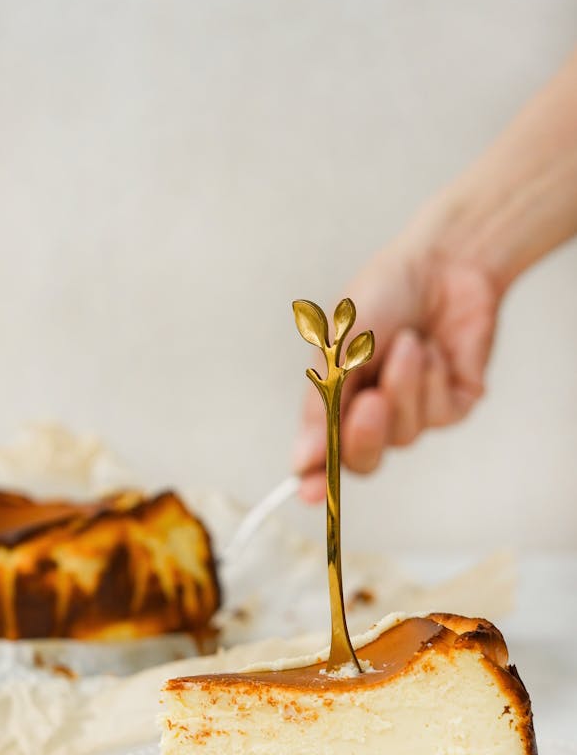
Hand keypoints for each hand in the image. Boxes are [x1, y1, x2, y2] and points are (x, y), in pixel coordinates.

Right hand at [294, 203, 501, 502]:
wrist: (443, 261)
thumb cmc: (383, 294)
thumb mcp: (339, 345)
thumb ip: (322, 403)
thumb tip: (302, 459)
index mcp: (336, 400)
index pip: (323, 454)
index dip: (315, 479)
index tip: (308, 493)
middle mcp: (374, 413)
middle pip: (364, 460)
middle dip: (365, 435)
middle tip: (370, 403)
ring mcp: (414, 412)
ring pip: (405, 434)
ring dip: (404, 385)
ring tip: (410, 341)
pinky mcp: (452, 405)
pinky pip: (438, 415)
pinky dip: (431, 378)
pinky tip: (432, 349)